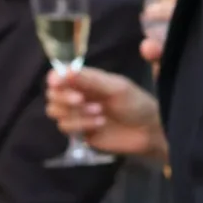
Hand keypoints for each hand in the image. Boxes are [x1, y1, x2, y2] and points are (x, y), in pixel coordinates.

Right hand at [47, 65, 166, 162]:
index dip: (55, 79)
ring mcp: (78, 114)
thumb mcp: (116, 88)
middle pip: (52, 95)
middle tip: (81, 99)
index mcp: (85, 80)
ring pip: (55, 112)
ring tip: (99, 112)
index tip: (57, 83)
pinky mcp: (80, 131)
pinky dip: (81, 124)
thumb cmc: (136, 104)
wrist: (149, 131)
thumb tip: (64, 72)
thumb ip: (90, 80)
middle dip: (64, 97)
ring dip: (75, 112)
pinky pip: (66, 127)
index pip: (58, 76)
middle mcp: (78, 96)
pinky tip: (100, 123)